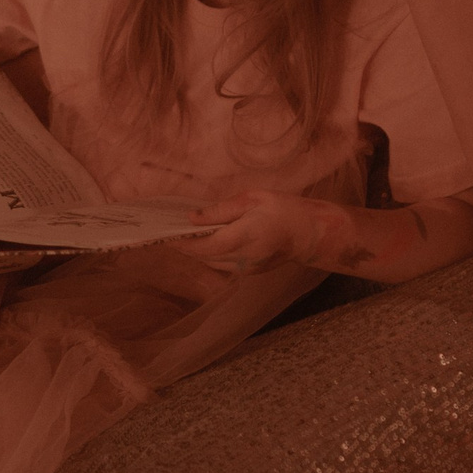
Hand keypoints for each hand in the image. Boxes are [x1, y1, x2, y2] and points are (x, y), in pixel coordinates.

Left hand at [181, 191, 345, 275]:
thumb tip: (192, 218)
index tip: (163, 234)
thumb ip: (220, 211)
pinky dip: (208, 255)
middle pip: (203, 257)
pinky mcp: (249, 272)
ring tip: (179, 235)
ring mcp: (246, 269)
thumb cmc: (282, 210)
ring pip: (210, 263)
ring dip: (195, 252)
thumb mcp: (251, 200)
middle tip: (165, 232)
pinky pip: (221, 265)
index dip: (181, 242)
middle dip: (184, 246)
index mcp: (243, 237)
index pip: (203, 246)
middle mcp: (242, 259)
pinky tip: (202, 242)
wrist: (309, 233)